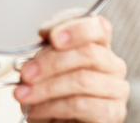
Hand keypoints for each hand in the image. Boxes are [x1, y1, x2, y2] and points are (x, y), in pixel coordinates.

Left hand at [14, 16, 128, 122]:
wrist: (57, 120)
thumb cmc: (53, 90)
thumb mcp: (44, 64)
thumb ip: (45, 50)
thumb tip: (39, 42)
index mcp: (97, 45)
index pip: (97, 26)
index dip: (75, 28)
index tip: (51, 36)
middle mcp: (112, 64)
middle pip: (88, 53)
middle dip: (50, 62)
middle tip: (26, 73)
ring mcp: (116, 89)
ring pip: (82, 80)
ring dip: (46, 88)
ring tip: (23, 94)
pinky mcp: (112, 113)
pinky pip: (81, 105)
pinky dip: (53, 107)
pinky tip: (36, 109)